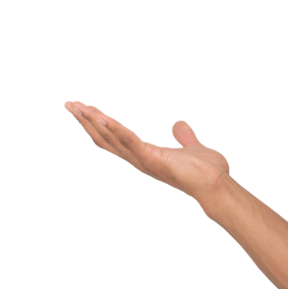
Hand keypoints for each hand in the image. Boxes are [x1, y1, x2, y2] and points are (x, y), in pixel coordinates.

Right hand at [63, 101, 232, 204]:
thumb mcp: (193, 145)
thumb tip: (179, 123)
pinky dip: (116, 130)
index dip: (97, 124)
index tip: (83, 108)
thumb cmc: (208, 171)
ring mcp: (144, 161)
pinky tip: (101, 117)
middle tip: (68, 104)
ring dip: (93, 122)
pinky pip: (130, 142)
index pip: (114, 139)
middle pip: (105, 139)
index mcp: (145, 155)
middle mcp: (140, 160)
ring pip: (112, 140)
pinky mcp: (153, 160)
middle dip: (86, 121)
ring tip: (76, 107)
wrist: (219, 184)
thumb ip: (185, 135)